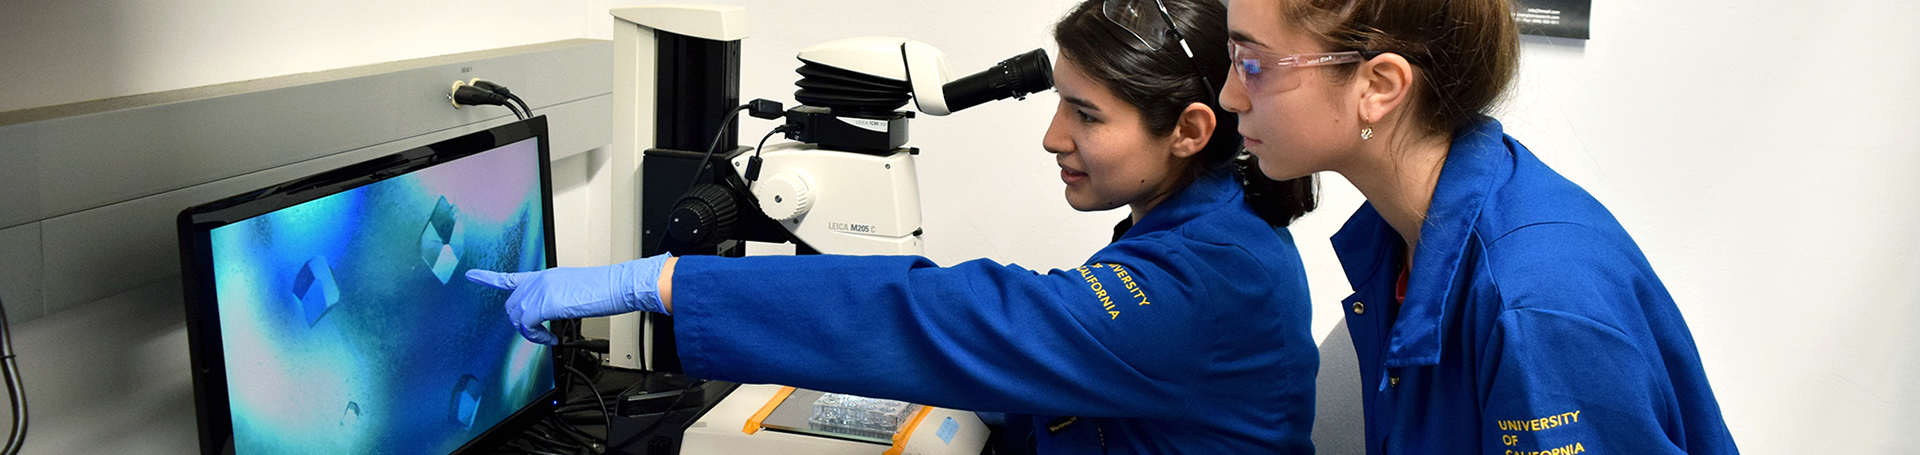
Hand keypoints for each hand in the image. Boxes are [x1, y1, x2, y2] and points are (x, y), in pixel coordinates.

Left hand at [465, 254, 671, 344]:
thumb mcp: (574, 292)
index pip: (510, 277)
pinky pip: (527, 326)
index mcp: (544, 275)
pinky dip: (537, 338)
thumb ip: (556, 298)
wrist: (614, 286)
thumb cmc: (603, 290)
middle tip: (539, 334)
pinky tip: (551, 339)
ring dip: (529, 333)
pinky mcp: (543, 304)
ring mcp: (539, 290)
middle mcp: (538, 280)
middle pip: (511, 305)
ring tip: (547, 337)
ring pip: (516, 317)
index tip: (472, 276)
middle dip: (520, 324)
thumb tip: (551, 312)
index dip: (488, 278)